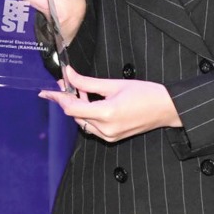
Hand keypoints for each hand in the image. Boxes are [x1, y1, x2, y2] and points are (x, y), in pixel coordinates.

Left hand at [39, 67, 181, 141]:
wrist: (166, 109)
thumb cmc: (145, 93)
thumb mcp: (114, 84)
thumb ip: (88, 82)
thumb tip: (69, 75)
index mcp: (106, 113)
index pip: (72, 108)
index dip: (58, 97)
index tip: (47, 91)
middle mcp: (106, 129)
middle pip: (75, 115)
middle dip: (69, 99)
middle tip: (68, 82)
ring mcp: (109, 136)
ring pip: (83, 122)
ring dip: (79, 107)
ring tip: (84, 90)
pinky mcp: (113, 138)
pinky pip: (92, 127)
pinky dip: (88, 115)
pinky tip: (93, 102)